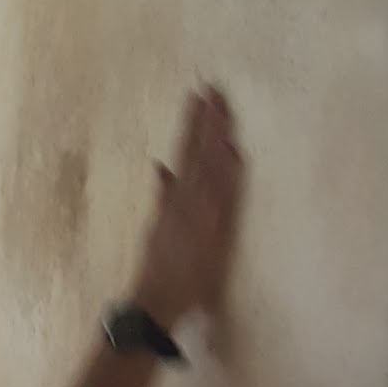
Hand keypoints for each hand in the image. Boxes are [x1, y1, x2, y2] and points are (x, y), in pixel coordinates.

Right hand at [130, 86, 243, 327]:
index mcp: (176, 197)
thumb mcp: (155, 226)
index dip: (195, 122)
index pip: (188, 150)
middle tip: (214, 87)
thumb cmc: (158, 268)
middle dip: (208, 119)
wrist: (156, 299)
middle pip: (200, 152)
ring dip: (217, 136)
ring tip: (222, 106)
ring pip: (210, 167)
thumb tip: (161, 166)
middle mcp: (187, 200)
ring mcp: (199, 213)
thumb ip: (162, 195)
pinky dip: (225, 172)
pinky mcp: (212, 230)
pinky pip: (222, 195)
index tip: (201, 95)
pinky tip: (231, 151)